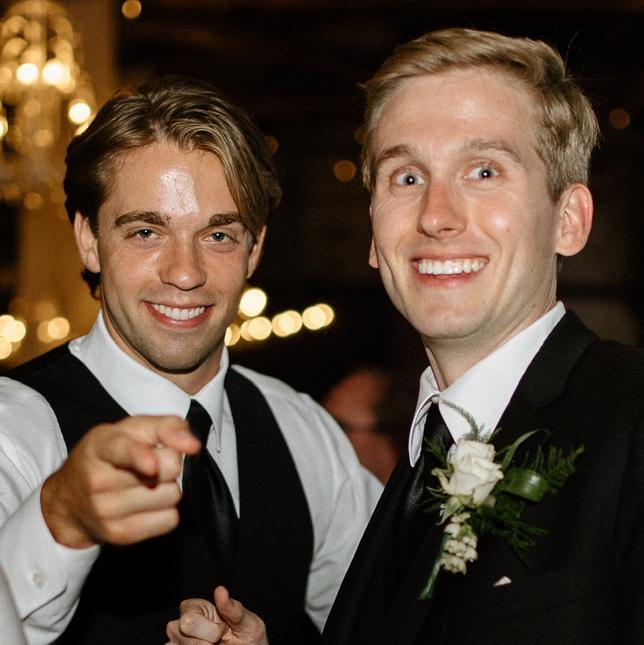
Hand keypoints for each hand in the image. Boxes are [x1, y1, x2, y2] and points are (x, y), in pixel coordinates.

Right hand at [40, 415, 199, 547]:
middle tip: (153, 464)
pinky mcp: (119, 535)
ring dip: (168, 488)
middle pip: (164, 471)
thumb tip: (192, 445)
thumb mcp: (131, 430)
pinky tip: (146, 504)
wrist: (69, 501)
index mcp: (101, 445)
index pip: (123, 450)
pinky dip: (166, 511)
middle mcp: (98, 479)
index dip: (140, 456)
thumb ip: (166, 426)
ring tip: (146, 484)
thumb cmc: (108, 457)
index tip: (151, 464)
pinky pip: (169, 520)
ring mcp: (106, 510)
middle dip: (169, 464)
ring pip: (172, 495)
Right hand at [166, 586, 268, 644]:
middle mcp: (183, 624)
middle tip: (219, 641)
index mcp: (198, 608)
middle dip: (203, 642)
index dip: (209, 630)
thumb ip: (234, 609)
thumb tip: (220, 590)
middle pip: (178, 632)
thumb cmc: (248, 638)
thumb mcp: (248, 623)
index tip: (224, 630)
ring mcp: (179, 642)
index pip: (188, 619)